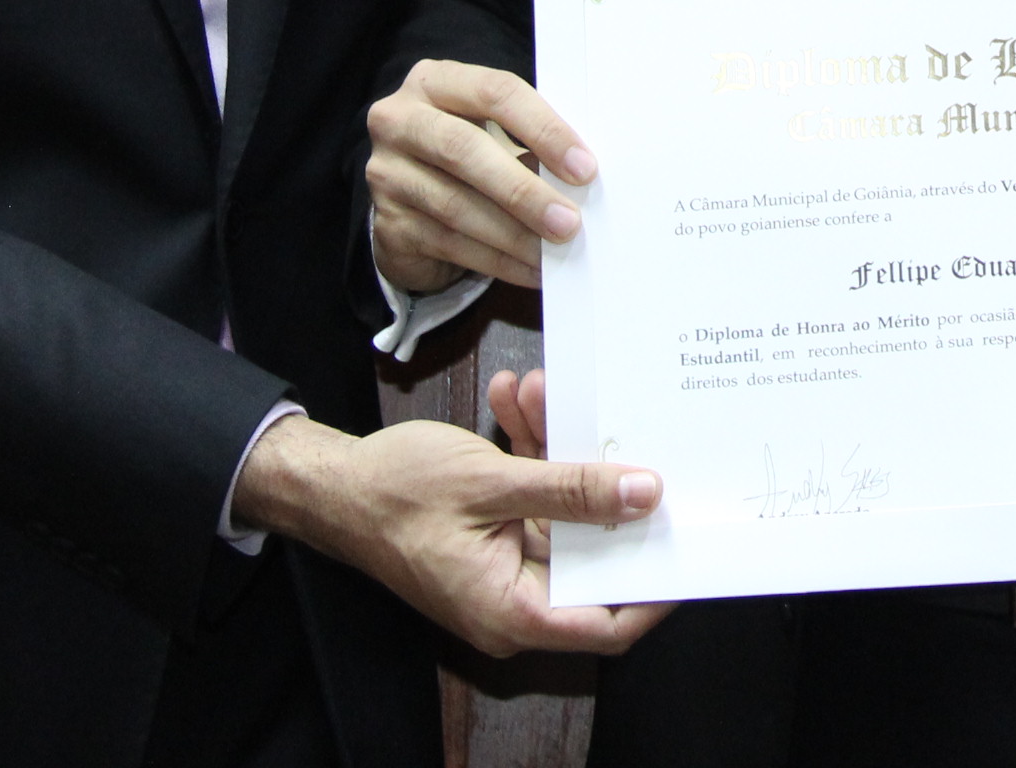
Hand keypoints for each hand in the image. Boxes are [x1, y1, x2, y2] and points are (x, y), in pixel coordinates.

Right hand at [233, 411, 672, 656]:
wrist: (327, 482)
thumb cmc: (390, 494)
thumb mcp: (491, 483)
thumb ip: (571, 491)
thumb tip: (644, 496)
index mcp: (512, 610)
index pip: (608, 623)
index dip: (657, 587)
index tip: (688, 539)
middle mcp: (513, 595)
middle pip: (590, 552)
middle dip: (601, 483)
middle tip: (620, 430)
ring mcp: (504, 561)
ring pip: (561, 509)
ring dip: (556, 448)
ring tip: (544, 392)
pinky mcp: (495, 530)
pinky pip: (532, 493)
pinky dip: (530, 448)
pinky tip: (519, 398)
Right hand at [367, 60, 593, 293]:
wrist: (408, 196)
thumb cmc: (468, 152)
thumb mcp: (491, 129)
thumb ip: (528, 140)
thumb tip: (582, 176)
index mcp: (436, 81)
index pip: (494, 93)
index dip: (543, 128)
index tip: (585, 167)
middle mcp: (400, 121)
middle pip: (464, 150)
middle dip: (523, 190)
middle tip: (569, 221)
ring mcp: (387, 173)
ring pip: (455, 206)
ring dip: (514, 235)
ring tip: (556, 250)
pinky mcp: (387, 224)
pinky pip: (450, 245)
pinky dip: (498, 261)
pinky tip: (531, 269)